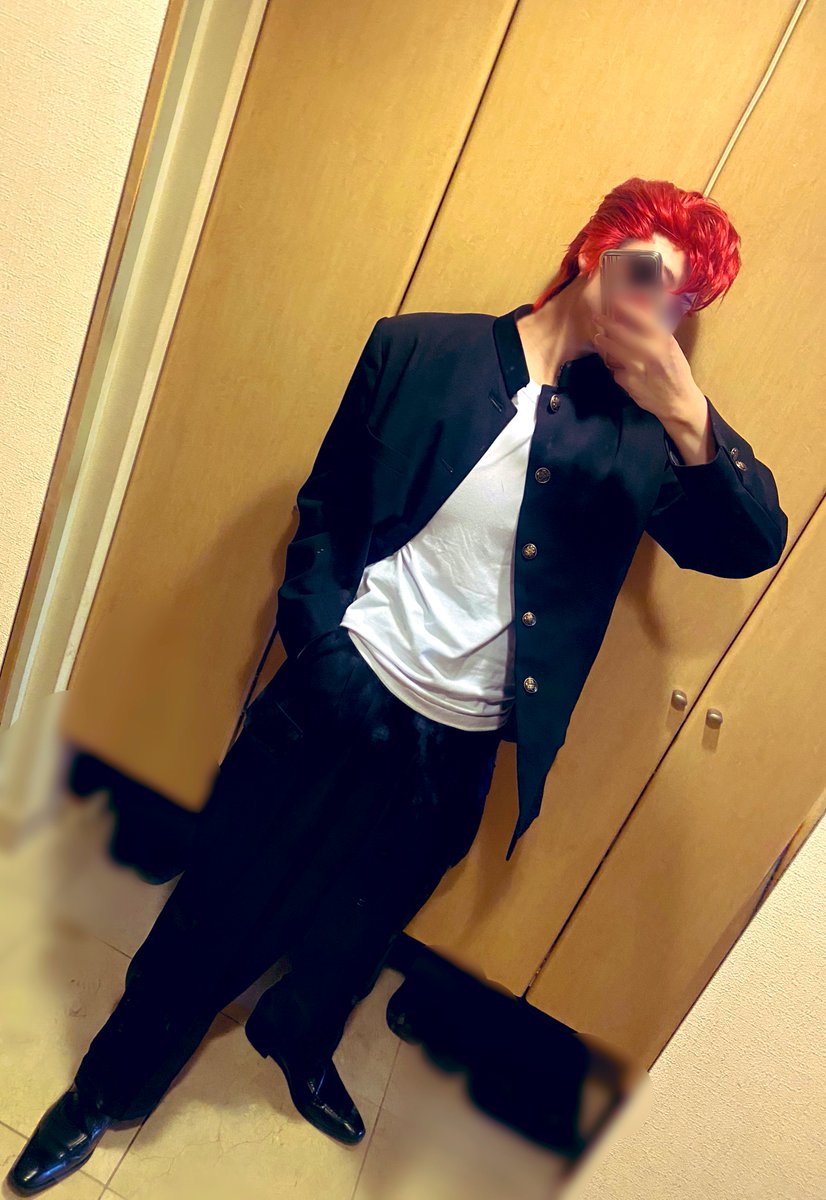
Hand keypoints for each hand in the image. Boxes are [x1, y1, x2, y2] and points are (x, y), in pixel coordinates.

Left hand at [592, 295, 701, 422]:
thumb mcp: (671, 348)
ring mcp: (638, 368)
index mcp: (664, 340)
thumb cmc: (676, 371)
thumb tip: (639, 313)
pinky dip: (617, 369)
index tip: (614, 301)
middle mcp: (651, 351)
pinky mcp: (629, 382)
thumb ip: (655, 333)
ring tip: (599, 338)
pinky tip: (621, 369)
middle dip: (606, 323)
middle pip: (622, 333)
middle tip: (596, 317)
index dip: (626, 308)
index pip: (641, 319)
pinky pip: (617, 370)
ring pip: (614, 350)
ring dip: (604, 342)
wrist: (678, 401)